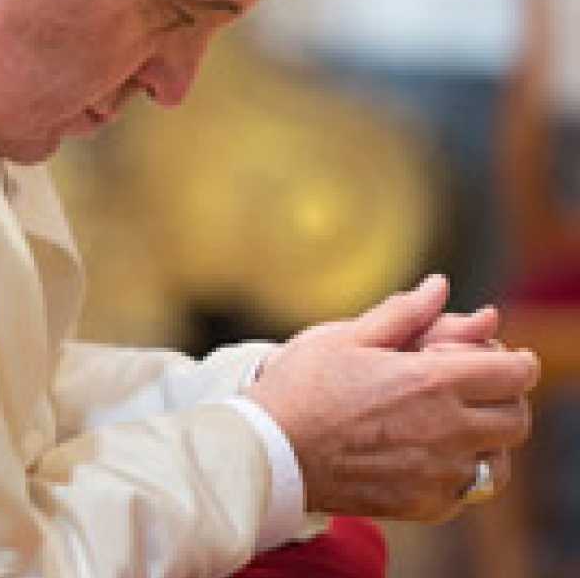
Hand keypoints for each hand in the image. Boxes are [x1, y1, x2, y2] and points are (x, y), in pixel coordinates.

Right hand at [245, 276, 538, 521]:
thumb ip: (403, 313)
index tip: (498, 355)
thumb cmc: (303, 386)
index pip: (513, 373)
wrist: (273, 450)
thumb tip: (439, 285)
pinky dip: (460, 472)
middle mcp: (446, 431)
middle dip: (503, 397)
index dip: (514, 360)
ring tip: (448, 422)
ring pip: (498, 461)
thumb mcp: (347, 336)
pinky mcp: (424, 505)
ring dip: (486, 438)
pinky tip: (426, 452)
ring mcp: (438, 475)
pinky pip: (468, 491)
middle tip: (470, 386)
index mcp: (431, 381)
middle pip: (516, 418)